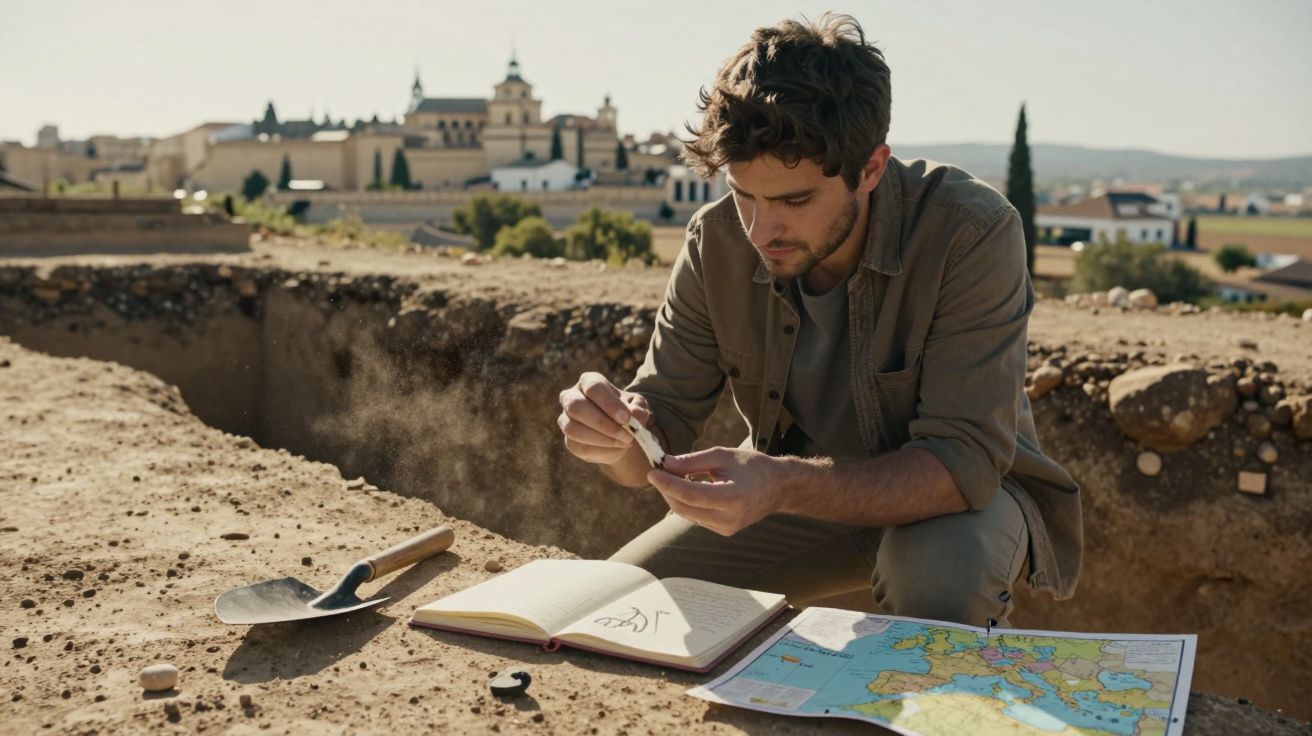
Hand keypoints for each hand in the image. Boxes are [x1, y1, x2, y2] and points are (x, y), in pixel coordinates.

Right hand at [558, 372, 651, 465]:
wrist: (620, 435)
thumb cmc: (625, 413)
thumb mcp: (637, 407)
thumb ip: (639, 408)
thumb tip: (635, 413)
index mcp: (589, 381)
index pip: (593, 387)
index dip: (609, 403)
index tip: (626, 418)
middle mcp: (571, 397)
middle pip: (576, 406)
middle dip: (602, 422)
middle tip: (626, 433)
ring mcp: (566, 420)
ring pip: (573, 429)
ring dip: (602, 438)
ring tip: (624, 441)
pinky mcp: (569, 441)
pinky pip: (579, 447)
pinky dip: (601, 450)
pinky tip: (617, 448)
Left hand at [647, 447, 788, 535]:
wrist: (778, 488)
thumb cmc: (753, 466)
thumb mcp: (723, 456)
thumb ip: (692, 461)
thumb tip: (665, 464)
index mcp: (732, 498)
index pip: (690, 494)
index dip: (668, 484)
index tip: (652, 472)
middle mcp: (729, 518)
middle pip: (684, 507)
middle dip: (667, 490)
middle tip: (659, 471)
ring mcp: (726, 528)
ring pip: (687, 514)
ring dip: (674, 496)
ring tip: (671, 476)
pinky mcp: (724, 531)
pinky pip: (696, 517)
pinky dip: (686, 502)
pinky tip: (685, 486)